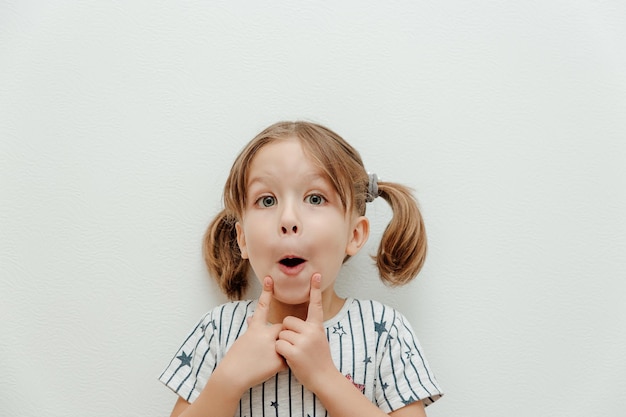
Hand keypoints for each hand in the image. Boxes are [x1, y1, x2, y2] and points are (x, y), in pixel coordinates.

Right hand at [216, 276, 286, 391]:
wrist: (233, 376)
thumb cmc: (235, 359)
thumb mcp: (242, 340)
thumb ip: (252, 329)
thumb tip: (251, 318)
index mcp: (255, 329)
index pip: (263, 306)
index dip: (266, 292)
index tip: (270, 279)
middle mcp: (265, 335)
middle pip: (282, 327)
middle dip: (281, 334)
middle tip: (269, 347)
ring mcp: (273, 347)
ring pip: (286, 343)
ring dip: (282, 350)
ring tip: (266, 361)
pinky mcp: (279, 360)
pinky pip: (287, 359)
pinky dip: (281, 364)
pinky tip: (269, 369)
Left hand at [275, 273, 336, 392]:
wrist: (324, 378)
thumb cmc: (318, 359)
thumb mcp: (318, 339)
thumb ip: (306, 329)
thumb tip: (290, 322)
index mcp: (317, 327)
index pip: (316, 305)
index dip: (315, 289)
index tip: (315, 274)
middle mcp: (311, 332)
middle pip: (287, 321)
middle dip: (286, 332)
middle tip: (295, 345)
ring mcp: (303, 342)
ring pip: (281, 333)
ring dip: (283, 343)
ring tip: (294, 353)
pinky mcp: (295, 352)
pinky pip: (278, 344)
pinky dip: (280, 352)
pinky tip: (289, 358)